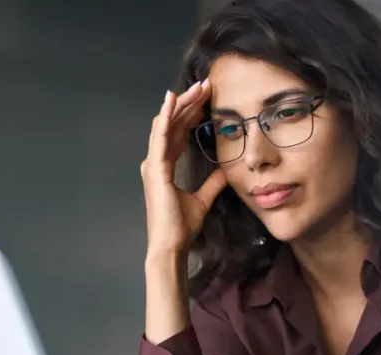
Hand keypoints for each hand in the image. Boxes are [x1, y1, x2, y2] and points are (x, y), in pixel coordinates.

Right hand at [141, 79, 228, 256]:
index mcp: (165, 166)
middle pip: (173, 123)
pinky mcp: (155, 168)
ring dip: (181, 104)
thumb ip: (213, 183)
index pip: (179, 131)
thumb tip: (226, 171)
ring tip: (197, 87)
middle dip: (189, 102)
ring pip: (167, 124)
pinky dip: (165, 116)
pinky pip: (160, 136)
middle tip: (206, 84)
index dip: (191, 113)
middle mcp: (156, 161)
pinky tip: (172, 99)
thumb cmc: (181, 226)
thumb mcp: (203, 199)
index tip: (207, 98)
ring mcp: (153, 163)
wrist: (171, 244)